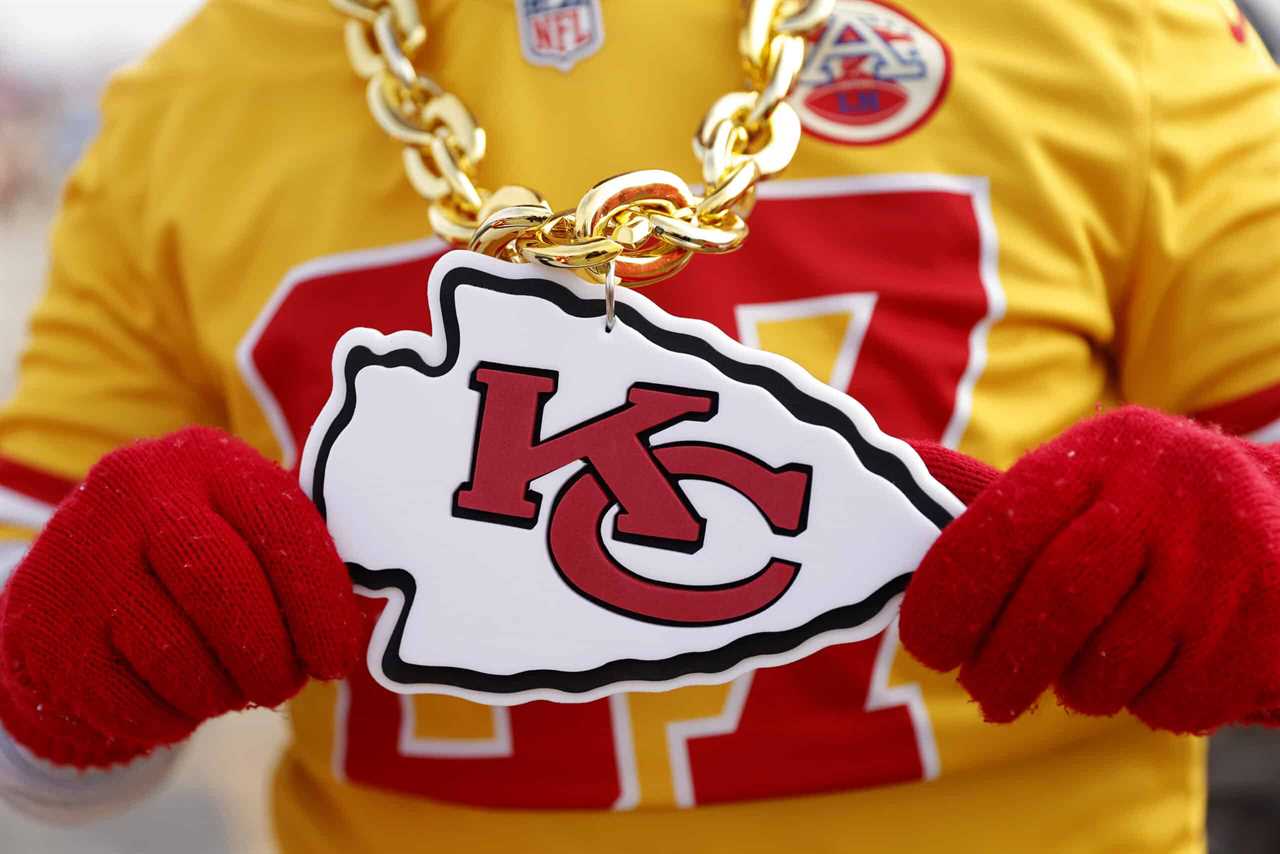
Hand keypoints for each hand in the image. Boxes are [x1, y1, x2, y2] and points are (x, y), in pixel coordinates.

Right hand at [0, 427, 362, 766]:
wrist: (77, 575)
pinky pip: (132, 700)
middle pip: (228, 593)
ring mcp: (85, 553)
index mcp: (209, 458)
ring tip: (238, 690)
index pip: (284, 528)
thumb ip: (305, 555)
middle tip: (288, 686)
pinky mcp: (50, 625)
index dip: (321, 604)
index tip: (338, 659)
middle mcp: (139, 488)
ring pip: (179, 656)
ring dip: (225, 693)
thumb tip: (372, 617)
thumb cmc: (201, 551)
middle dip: (272, 658)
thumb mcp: (247, 526)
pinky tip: (186, 701)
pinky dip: (174, 717)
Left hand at [901, 407, 1279, 733]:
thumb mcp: (1094, 483)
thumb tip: (909, 574)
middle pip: (1053, 602)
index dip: (949, 596)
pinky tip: (1148, 674)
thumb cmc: (1155, 514)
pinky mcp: (1261, 630)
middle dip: (1001, 664)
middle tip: (983, 692)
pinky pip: (1169, 699)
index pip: (1001, 527)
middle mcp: (1166, 497)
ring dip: (1074, 687)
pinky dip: (1142, 704)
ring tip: (1074, 676)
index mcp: (1104, 454)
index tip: (926, 642)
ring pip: (1109, 662)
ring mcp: (1221, 563)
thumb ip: (1015, 518)